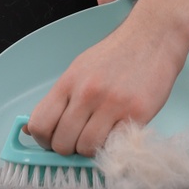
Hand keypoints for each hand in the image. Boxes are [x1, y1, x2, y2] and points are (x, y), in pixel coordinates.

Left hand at [26, 7, 188, 157]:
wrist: (152, 39)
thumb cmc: (115, 56)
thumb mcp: (79, 69)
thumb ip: (61, 99)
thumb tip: (37, 128)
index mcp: (68, 82)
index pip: (40, 124)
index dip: (44, 140)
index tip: (52, 141)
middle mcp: (86, 93)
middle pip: (62, 143)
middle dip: (68, 149)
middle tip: (79, 140)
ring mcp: (112, 104)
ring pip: (86, 149)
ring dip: (91, 149)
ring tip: (99, 136)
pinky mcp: (137, 114)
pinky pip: (114, 146)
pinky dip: (112, 146)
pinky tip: (116, 132)